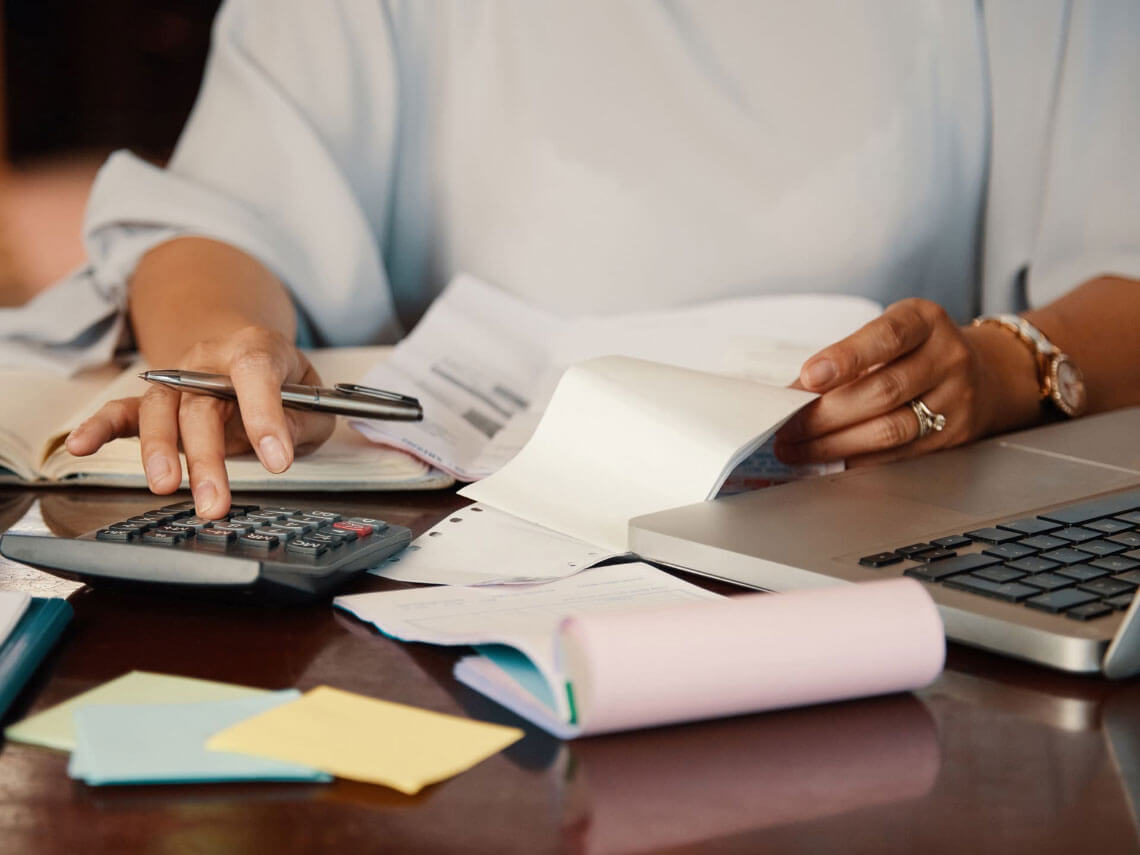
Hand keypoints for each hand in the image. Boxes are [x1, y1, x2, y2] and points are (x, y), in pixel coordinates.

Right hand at [65, 326, 334, 517]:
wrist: (248, 355)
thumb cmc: (285, 383)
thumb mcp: (313, 400)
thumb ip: (302, 421)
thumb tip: (279, 446)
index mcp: (256, 349)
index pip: (257, 373)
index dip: (266, 415)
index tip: (278, 461)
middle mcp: (208, 361)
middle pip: (201, 404)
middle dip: (208, 456)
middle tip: (215, 501)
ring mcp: (177, 379)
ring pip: (161, 411)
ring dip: (160, 452)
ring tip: (166, 488)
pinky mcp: (155, 401)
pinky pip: (122, 411)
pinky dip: (99, 427)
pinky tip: (80, 445)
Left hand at [774, 298, 1036, 467]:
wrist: (986, 374)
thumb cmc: (917, 350)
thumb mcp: (889, 333)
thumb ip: (846, 357)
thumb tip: (792, 394)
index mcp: (925, 321)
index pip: (887, 337)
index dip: (846, 357)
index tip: (809, 376)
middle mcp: (947, 357)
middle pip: (882, 391)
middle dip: (825, 414)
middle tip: (785, 427)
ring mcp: (955, 399)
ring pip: (890, 429)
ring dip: (834, 444)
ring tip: (796, 449)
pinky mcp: (953, 437)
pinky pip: (898, 454)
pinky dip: (857, 460)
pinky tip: (828, 460)